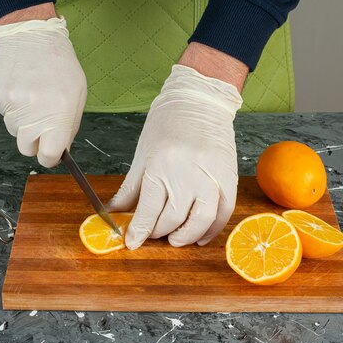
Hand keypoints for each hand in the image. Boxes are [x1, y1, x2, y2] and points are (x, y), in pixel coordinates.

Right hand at [0, 14, 86, 166]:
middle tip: (41, 121)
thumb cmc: (59, 63)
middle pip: (27, 148)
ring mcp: (12, 105)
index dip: (50, 156)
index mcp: (58, 115)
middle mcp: (33, 113)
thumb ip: (69, 125)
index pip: (49, 155)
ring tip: (31, 95)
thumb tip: (61, 149)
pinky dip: (11, 105)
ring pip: (14, 131)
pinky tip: (19, 86)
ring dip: (23, 121)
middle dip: (35, 141)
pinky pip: (3, 113)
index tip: (51, 152)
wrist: (29, 32)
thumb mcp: (77, 93)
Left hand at [108, 64, 242, 248]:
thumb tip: (114, 212)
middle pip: (173, 219)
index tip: (132, 243)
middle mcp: (187, 173)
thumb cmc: (167, 124)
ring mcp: (211, 176)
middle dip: (159, 234)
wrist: (200, 100)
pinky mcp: (228, 177)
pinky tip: (200, 236)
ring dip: (186, 237)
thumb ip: (130, 188)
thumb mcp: (142, 154)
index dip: (139, 231)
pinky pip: (224, 212)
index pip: (149, 210)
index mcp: (161, 165)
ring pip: (200, 221)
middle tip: (151, 235)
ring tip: (174, 239)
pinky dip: (212, 230)